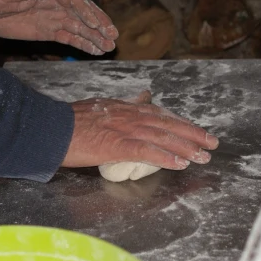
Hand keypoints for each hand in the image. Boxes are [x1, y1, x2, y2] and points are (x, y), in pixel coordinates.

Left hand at [0, 0, 118, 54]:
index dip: (86, 10)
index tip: (96, 23)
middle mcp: (56, 1)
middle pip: (83, 13)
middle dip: (99, 24)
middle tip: (113, 35)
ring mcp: (53, 17)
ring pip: (79, 27)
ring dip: (95, 37)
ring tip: (110, 48)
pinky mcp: (48, 31)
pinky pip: (68, 37)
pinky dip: (82, 44)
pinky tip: (95, 51)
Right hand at [62, 90, 218, 169]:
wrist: (48, 128)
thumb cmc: (69, 121)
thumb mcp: (100, 105)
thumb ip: (124, 104)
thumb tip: (143, 96)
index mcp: (124, 108)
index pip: (159, 114)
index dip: (180, 123)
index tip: (196, 130)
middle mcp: (128, 115)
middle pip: (167, 124)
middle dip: (192, 134)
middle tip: (212, 143)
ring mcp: (123, 129)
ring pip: (162, 137)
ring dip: (186, 147)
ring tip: (203, 156)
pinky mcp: (116, 145)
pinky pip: (146, 151)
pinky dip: (165, 157)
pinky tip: (179, 163)